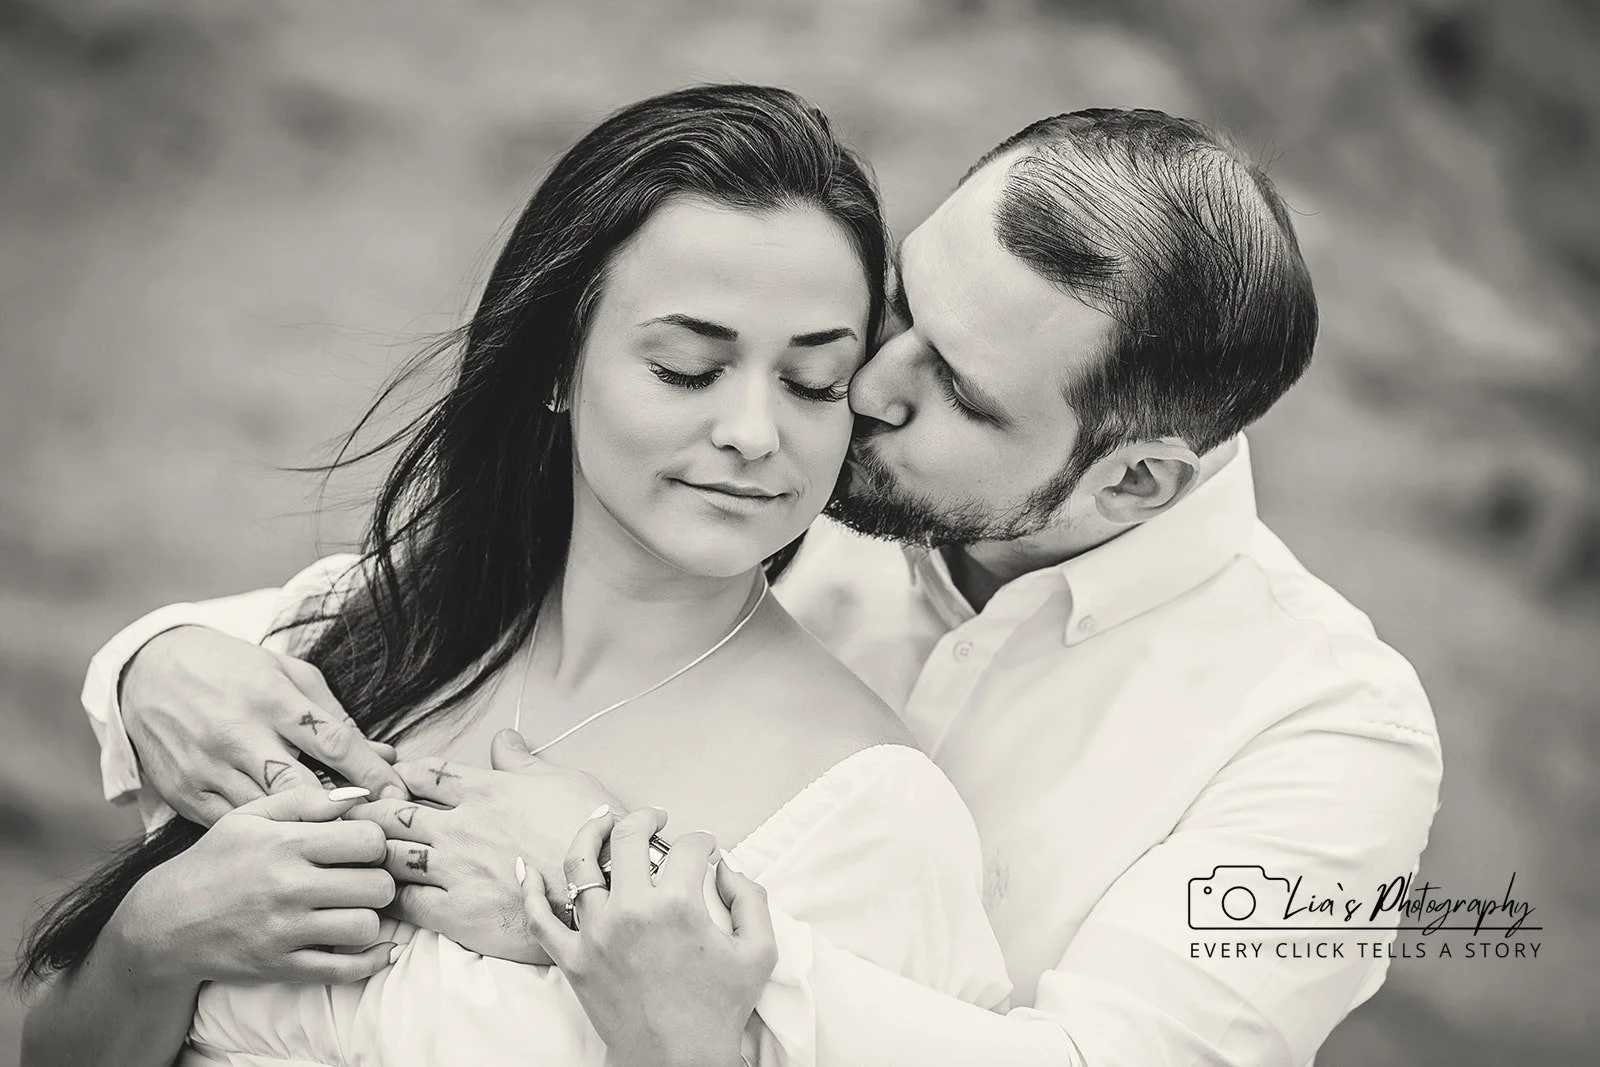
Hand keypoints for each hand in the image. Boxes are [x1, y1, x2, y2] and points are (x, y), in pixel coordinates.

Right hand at [119, 785, 397, 985]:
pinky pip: (345, 970)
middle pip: (377, 886)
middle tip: (364, 879)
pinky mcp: (281, 967)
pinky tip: (370, 946)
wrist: (165, 922)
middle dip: (379, 880)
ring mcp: (285, 932)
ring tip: (354, 908)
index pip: (369, 840)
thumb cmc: (214, 861)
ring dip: (370, 918)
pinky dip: (368, 960)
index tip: (362, 847)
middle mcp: (288, 888)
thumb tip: (361, 795)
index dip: (375, 841)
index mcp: (285, 845)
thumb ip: (306, 799)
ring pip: (367, 927)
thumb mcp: (250, 817)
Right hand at [120, 625, 407, 823]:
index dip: (372, 773)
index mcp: (272, 698)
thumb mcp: (288, 673)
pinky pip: (235, 825)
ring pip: (268, 816)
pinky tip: (292, 847)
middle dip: (343, 814)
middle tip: (377, 833)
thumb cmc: (232, 670)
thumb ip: (334, 714)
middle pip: (302, 788)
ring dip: (308, 834)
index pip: (334, 742)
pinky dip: (265, 839)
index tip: (399, 797)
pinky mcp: (185, 794)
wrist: (148, 673)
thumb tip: (383, 753)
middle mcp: (239, 735)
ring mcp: (208, 768)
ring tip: (344, 848)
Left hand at [342, 731, 619, 964]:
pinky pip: (406, 902)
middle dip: (367, 809)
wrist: (606, 884)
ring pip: (392, 853)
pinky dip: (386, 898)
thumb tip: (503, 738)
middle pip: (396, 810)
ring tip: (350, 852)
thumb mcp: (561, 780)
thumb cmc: (589, 828)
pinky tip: (375, 897)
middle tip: (346, 813)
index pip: (428, 773)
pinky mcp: (456, 911)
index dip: (400, 771)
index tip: (384, 774)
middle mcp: (462, 825)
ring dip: (368, 851)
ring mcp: (455, 868)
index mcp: (487, 790)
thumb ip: (522, 761)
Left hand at [523, 807, 777, 1066]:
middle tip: (657, 819)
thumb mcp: (759, 951)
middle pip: (628, 837)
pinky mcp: (573, 960)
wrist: (677, 1061)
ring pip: (580, 864)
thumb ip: (750, 896)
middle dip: (647, 817)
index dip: (703, 842)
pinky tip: (527, 868)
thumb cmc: (719, 1010)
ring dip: (592, 833)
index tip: (706, 851)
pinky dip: (530, 890)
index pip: (689, 846)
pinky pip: (540, 918)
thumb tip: (725, 866)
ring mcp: (595, 934)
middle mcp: (631, 910)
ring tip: (603, 821)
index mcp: (677, 904)